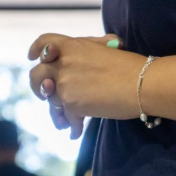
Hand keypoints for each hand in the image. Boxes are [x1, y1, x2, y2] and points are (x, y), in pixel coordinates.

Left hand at [27, 33, 144, 138]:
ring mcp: (65, 85)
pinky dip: (71, 127)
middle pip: (36, 75)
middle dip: (37, 86)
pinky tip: (74, 132)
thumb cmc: (130, 66)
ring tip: (62, 120)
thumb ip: (88, 48)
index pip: (45, 43)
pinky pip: (66, 118)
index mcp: (72, 47)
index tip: (31, 57)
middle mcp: (64, 64)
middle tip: (45, 93)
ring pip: (50, 100)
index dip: (36, 49)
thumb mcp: (108, 47)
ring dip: (56, 111)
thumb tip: (75, 53)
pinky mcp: (72, 105)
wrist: (143, 83)